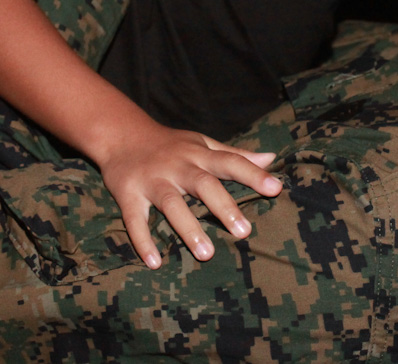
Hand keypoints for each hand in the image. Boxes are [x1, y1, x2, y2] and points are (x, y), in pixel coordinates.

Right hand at [97, 122, 282, 268]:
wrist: (120, 134)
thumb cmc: (171, 145)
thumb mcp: (202, 143)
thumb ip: (235, 154)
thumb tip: (271, 159)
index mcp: (198, 155)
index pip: (230, 162)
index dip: (253, 174)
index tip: (276, 189)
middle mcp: (177, 166)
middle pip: (203, 184)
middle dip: (224, 206)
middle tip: (244, 232)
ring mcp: (152, 180)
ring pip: (171, 203)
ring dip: (188, 228)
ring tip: (206, 254)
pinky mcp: (128, 194)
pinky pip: (135, 219)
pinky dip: (143, 240)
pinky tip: (154, 262)